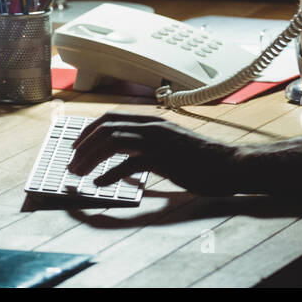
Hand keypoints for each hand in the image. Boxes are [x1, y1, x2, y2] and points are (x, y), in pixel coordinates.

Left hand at [68, 112, 243, 196]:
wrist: (228, 164)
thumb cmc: (202, 158)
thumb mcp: (172, 143)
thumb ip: (150, 144)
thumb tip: (128, 156)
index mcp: (152, 121)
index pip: (111, 118)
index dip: (89, 130)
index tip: (76, 145)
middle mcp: (152, 127)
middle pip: (106, 128)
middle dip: (83, 146)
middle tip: (72, 164)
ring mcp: (157, 141)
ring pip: (112, 141)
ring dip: (90, 158)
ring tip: (79, 174)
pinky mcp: (163, 159)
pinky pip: (128, 164)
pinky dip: (109, 174)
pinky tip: (100, 184)